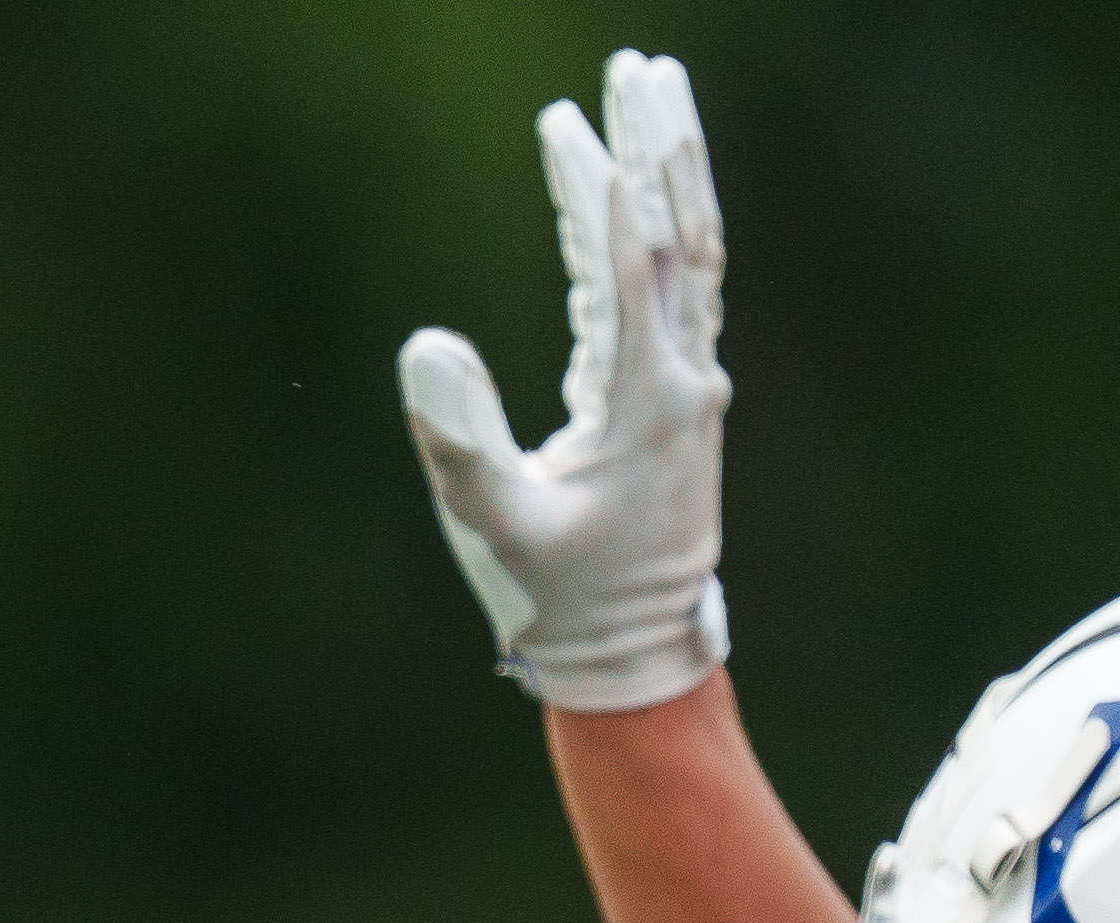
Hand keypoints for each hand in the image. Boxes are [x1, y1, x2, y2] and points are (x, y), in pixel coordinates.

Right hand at [395, 48, 730, 712]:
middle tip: (637, 67)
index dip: (600, 189)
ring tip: (656, 89)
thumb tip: (427, 342)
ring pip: (693, 250)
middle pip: (679, 233)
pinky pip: (682, 285)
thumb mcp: (495, 526)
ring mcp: (691, 386)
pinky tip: (643, 183)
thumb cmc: (557, 601)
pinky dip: (665, 222)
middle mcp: (683, 381)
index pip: (627, 268)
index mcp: (642, 403)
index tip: (568, 123)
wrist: (633, 660)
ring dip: (676, 166)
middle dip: (658, 144)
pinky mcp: (682, 396)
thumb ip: (459, 439)